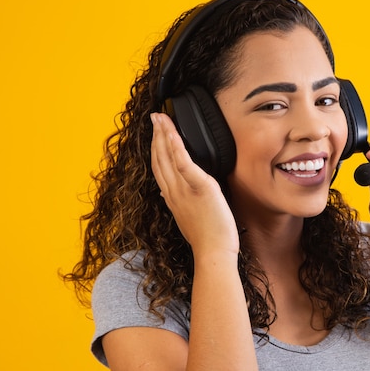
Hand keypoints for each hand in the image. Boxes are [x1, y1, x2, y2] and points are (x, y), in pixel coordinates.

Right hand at [150, 113, 238, 256]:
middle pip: (159, 158)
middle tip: (155, 117)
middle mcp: (173, 192)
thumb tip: (168, 193)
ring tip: (161, 118)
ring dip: (163, 134)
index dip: (155, 149)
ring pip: (168, 157)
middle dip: (156, 136)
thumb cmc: (208, 239)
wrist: (214, 253)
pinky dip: (177, 145)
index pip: (159, 168)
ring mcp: (184, 189)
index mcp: (172, 198)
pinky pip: (184, 162)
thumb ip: (178, 203)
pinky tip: (173, 132)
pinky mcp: (200, 187)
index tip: (155, 134)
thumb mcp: (188, 219)